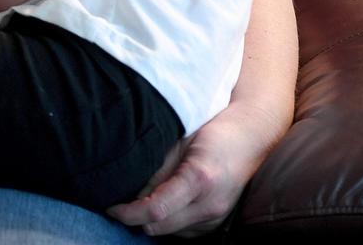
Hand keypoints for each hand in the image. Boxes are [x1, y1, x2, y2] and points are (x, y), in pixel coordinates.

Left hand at [107, 100, 284, 235]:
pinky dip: (168, 220)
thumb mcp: (177, 141)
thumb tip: (128, 190)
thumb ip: (154, 168)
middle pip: (160, 227)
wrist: (252, 137)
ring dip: (152, 220)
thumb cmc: (212, 132)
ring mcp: (216, 217)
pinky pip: (183, 230)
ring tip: (141, 198)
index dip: (127, 213)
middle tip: (118, 201)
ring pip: (170, 232)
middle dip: (135, 218)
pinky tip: (163, 201)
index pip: (155, 210)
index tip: (111, 207)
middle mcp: (210, 205)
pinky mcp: (217, 221)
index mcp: (199, 179)